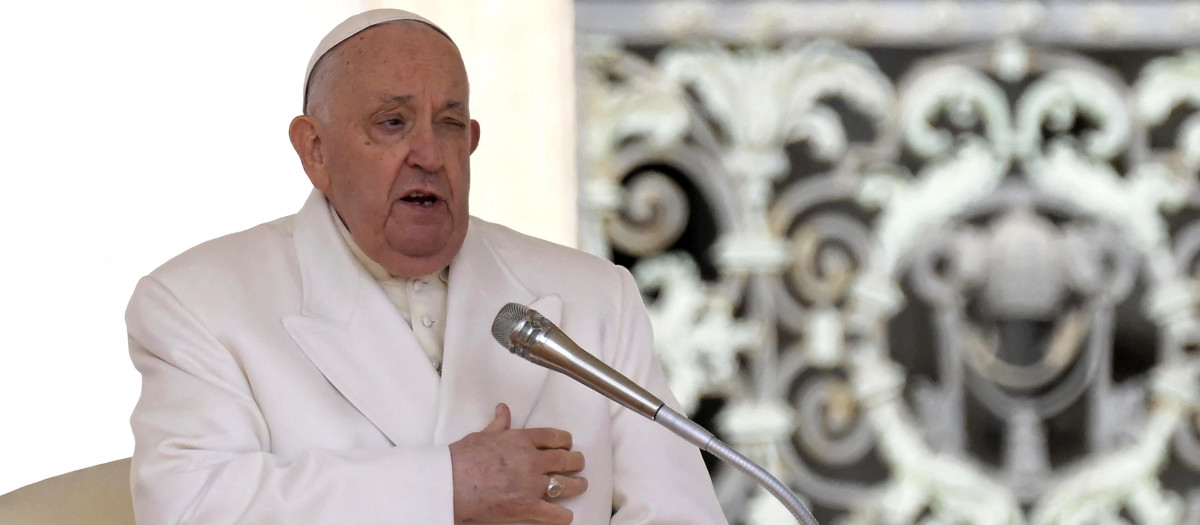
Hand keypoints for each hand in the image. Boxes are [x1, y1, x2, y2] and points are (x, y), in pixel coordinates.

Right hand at [450, 403, 587, 523]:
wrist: (449, 484)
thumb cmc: (461, 459)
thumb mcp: (482, 435)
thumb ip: (498, 425)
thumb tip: (503, 410)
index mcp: (520, 440)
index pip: (553, 436)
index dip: (565, 440)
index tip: (568, 443)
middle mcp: (531, 460)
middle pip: (565, 459)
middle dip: (576, 461)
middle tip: (578, 463)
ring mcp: (531, 485)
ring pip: (566, 484)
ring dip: (577, 485)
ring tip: (580, 485)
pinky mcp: (527, 507)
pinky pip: (555, 513)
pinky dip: (564, 516)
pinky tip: (567, 515)